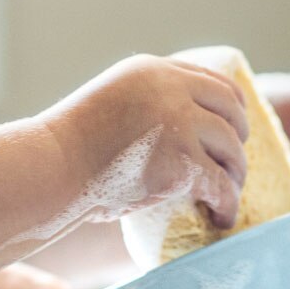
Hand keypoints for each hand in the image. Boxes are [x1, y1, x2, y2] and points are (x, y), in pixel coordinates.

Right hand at [39, 54, 249, 229]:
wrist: (51, 168)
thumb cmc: (69, 147)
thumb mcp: (108, 104)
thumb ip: (143, 106)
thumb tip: (176, 133)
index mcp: (151, 71)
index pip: (212, 80)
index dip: (232, 106)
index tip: (235, 127)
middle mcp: (170, 90)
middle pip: (231, 111)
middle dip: (238, 139)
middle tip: (232, 164)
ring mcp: (179, 125)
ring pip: (232, 150)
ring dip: (235, 175)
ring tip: (227, 194)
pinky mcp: (182, 163)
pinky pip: (221, 185)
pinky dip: (227, 204)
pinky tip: (222, 217)